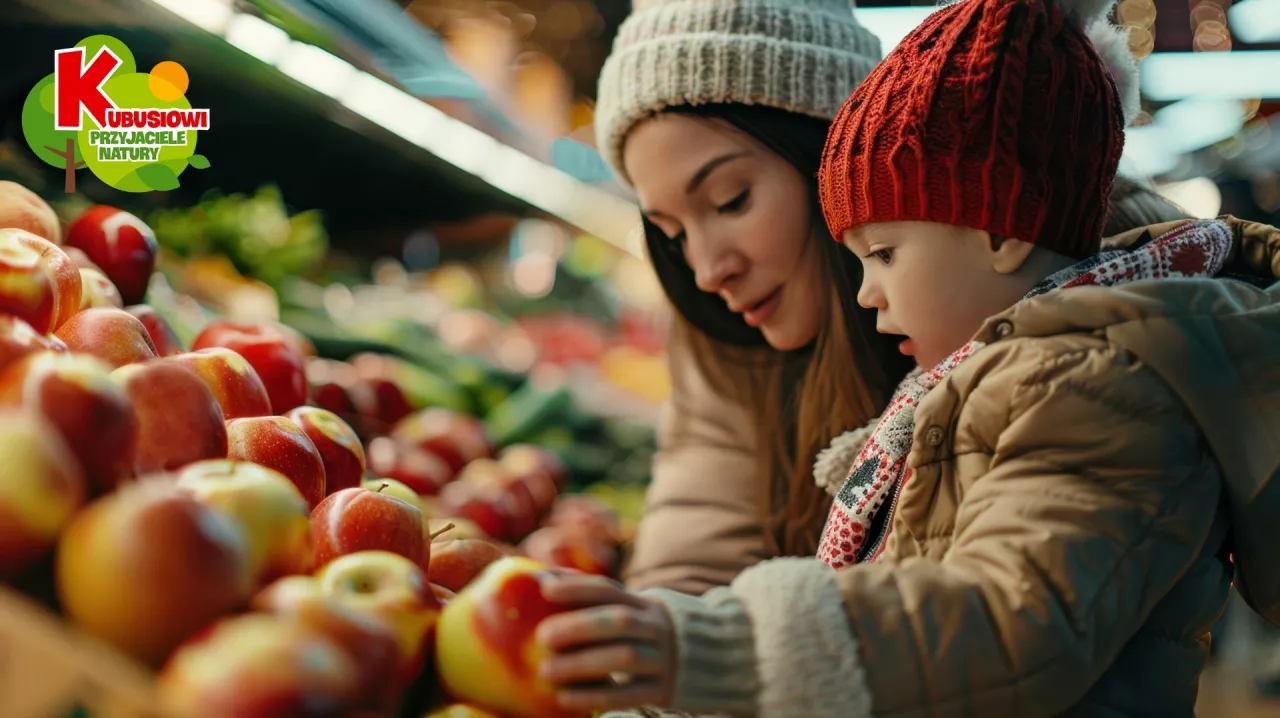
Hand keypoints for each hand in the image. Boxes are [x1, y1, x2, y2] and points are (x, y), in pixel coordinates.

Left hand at [536, 572, 676, 712]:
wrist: (714, 659)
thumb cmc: (650, 632)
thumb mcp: (635, 610)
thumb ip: (599, 601)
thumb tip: (543, 578)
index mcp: (644, 604)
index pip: (610, 591)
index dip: (577, 587)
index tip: (545, 589)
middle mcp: (656, 628)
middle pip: (619, 621)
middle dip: (578, 627)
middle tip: (542, 637)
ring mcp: (664, 659)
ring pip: (624, 658)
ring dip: (582, 664)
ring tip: (546, 671)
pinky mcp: (664, 690)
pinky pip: (627, 695)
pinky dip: (594, 697)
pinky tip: (565, 698)